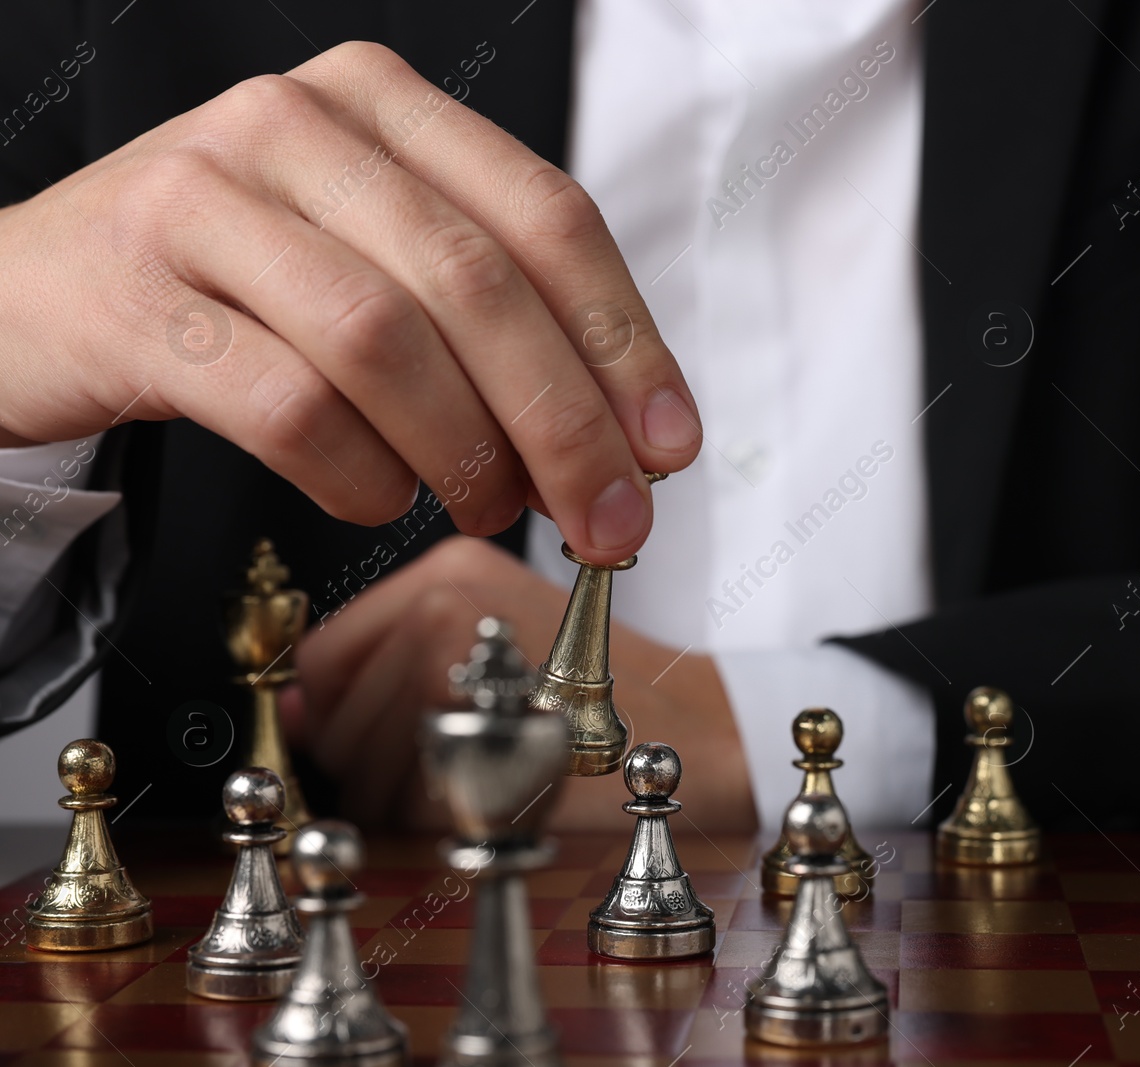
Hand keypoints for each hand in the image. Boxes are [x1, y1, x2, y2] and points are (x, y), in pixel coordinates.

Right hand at [0, 42, 700, 562]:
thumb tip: (623, 441)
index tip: (668, 446)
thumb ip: (491, 323)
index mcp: (383, 106)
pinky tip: (374, 497)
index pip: (547, 219)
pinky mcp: (132, 296)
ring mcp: (202, 199)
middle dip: (565, 422)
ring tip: (485, 510)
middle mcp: (296, 127)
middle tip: (607, 520)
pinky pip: (288, 405)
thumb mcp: (373, 261)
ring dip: (464, 454)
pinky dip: (357, 475)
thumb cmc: (234, 291)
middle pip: (479, 284)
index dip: (624, 343)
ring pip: (386, 341)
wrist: (31, 298)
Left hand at [287, 535, 757, 833]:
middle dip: (374, 767)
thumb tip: (291, 710)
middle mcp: (445, 609)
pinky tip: (503, 797)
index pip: (323, 660)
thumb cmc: (602, 695)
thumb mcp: (500, 635)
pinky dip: (443, 825)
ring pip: (364, 770)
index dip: (335, 718)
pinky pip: (408, 809)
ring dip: (408, 801)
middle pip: (335, 720)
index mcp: (448, 572)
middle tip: (465, 763)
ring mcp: (463, 675)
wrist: (705, 728)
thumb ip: (390, 658)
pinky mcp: (484, 741)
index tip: (379, 740)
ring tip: (490, 776)